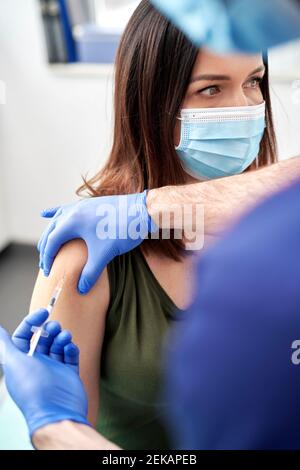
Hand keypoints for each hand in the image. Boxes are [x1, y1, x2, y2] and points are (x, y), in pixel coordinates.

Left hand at [0, 309, 88, 437]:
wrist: (57, 411)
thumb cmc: (33, 388)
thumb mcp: (14, 362)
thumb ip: (5, 345)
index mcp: (21, 362)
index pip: (24, 337)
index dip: (31, 323)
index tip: (43, 313)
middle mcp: (36, 365)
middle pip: (42, 340)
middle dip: (49, 330)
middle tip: (55, 326)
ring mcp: (54, 370)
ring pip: (57, 346)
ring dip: (61, 338)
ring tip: (64, 336)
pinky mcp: (69, 375)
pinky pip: (70, 357)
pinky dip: (71, 349)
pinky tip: (70, 347)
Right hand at [38, 191, 156, 293]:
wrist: (142, 211)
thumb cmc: (123, 231)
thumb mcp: (105, 255)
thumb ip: (91, 273)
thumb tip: (81, 289)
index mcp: (72, 222)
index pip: (52, 242)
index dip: (47, 258)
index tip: (47, 272)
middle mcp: (73, 211)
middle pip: (51, 231)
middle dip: (46, 248)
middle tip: (45, 264)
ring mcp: (81, 206)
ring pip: (56, 220)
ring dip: (49, 233)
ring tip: (44, 246)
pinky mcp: (90, 204)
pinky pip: (66, 209)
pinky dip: (54, 213)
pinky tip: (45, 214)